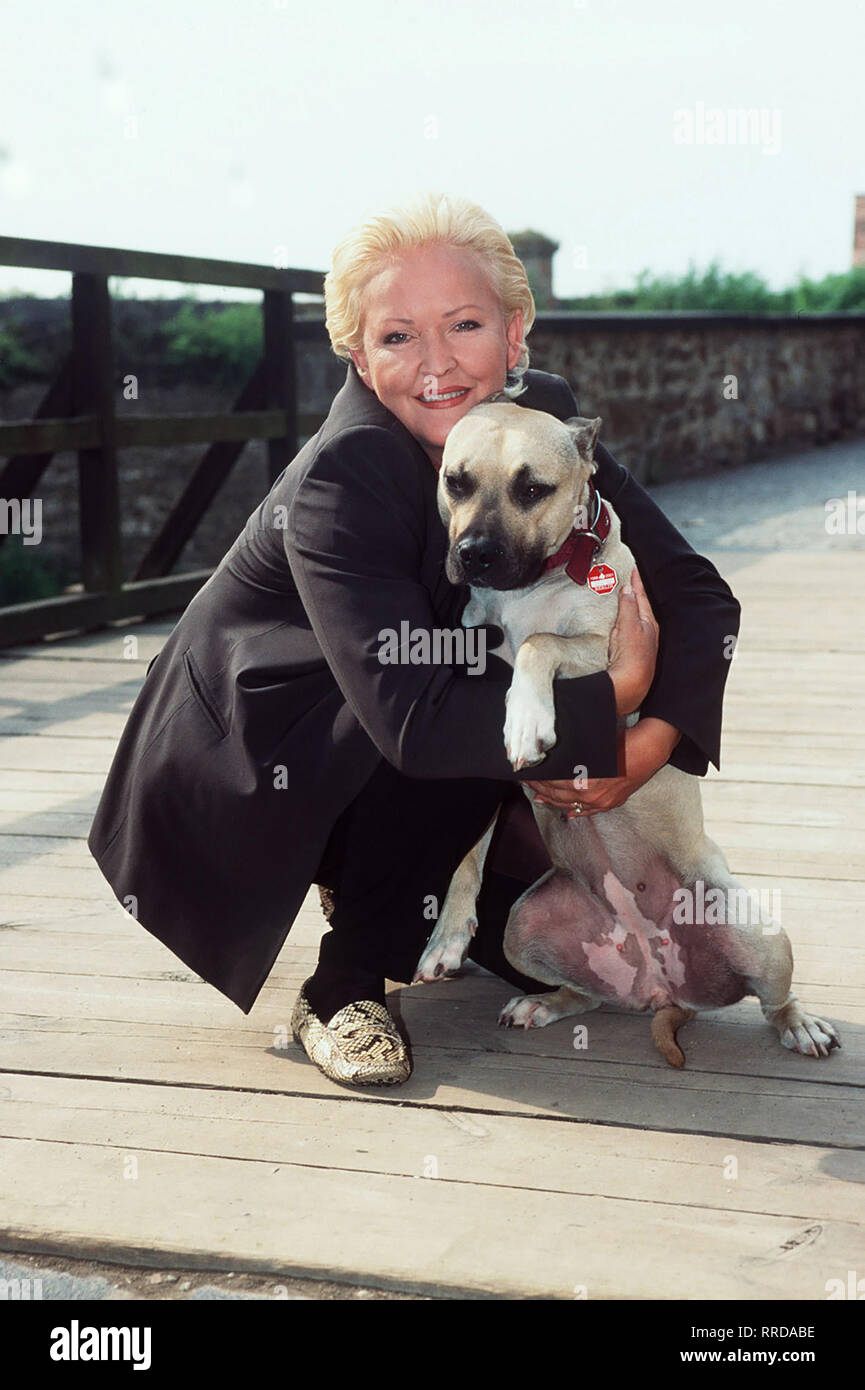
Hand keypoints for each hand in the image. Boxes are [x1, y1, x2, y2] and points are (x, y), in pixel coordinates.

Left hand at [525, 718, 681, 816]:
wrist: (649, 750)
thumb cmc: (621, 741)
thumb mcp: (591, 745)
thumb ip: (572, 755)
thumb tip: (552, 758)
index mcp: (584, 780)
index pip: (552, 783)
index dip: (538, 778)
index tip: (527, 773)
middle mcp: (591, 795)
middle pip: (558, 795)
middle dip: (541, 789)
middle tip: (527, 783)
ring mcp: (602, 801)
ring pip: (570, 805)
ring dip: (553, 801)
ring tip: (539, 796)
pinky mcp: (611, 803)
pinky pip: (588, 811)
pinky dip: (576, 811)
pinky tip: (566, 812)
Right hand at [607, 566, 658, 715]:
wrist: (630, 685)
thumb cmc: (633, 656)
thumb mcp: (630, 626)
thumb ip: (628, 607)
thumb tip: (627, 590)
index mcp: (649, 623)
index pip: (641, 597)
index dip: (637, 582)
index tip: (634, 569)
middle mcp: (646, 632)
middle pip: (639, 606)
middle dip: (634, 593)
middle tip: (628, 580)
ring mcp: (638, 642)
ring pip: (633, 618)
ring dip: (627, 607)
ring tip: (621, 596)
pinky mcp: (630, 652)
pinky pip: (625, 629)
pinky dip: (621, 621)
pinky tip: (616, 623)